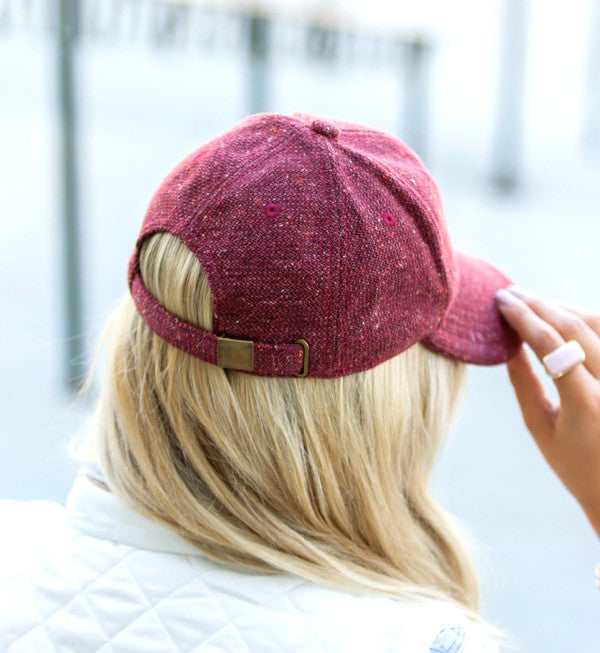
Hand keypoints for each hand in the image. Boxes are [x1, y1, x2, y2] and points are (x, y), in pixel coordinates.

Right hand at [495, 285, 599, 538]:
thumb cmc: (575, 464)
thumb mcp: (540, 426)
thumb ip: (523, 382)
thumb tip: (507, 344)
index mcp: (586, 404)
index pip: (552, 345)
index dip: (524, 318)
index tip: (501, 301)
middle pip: (575, 327)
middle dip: (540, 304)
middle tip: (511, 294)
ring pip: (597, 322)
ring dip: (562, 307)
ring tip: (533, 304)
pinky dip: (584, 319)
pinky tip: (562, 317)